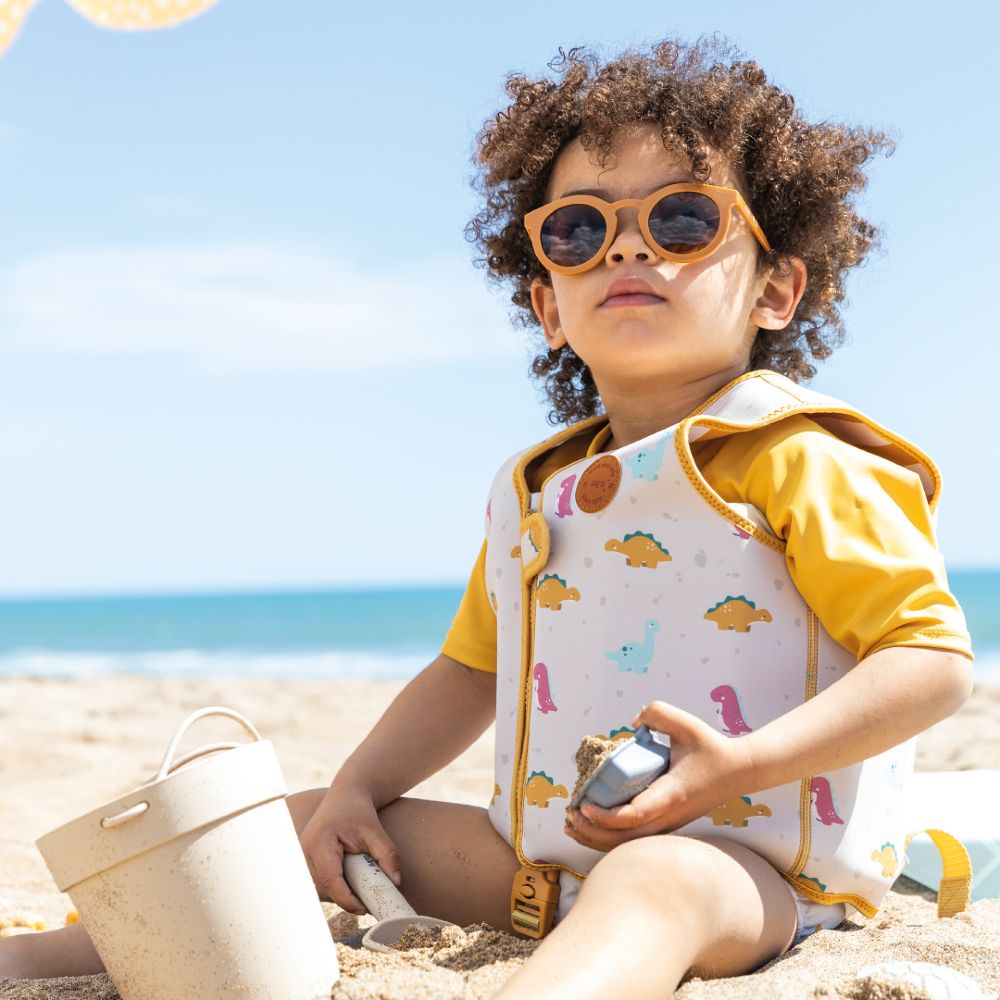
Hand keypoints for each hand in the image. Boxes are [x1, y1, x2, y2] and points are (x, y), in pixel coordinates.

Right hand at [298, 780, 402, 914]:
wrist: (346, 794)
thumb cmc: (359, 810)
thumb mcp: (376, 831)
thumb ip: (388, 855)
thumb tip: (396, 883)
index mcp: (320, 843)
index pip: (330, 881)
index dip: (347, 900)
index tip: (365, 908)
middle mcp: (304, 851)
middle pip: (322, 889)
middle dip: (344, 898)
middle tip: (367, 900)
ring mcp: (301, 856)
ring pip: (317, 888)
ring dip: (336, 894)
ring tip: (358, 888)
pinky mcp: (304, 859)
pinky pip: (316, 882)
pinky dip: (331, 887)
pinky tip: (347, 881)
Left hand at [563, 700, 750, 851]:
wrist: (739, 771)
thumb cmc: (711, 747)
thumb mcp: (686, 723)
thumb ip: (657, 713)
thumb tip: (632, 722)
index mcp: (671, 795)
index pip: (634, 816)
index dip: (606, 817)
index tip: (584, 806)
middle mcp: (669, 817)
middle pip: (625, 839)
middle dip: (592, 831)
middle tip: (569, 815)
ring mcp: (670, 825)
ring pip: (629, 844)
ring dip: (598, 839)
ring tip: (572, 825)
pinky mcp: (669, 825)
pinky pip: (636, 839)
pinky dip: (611, 837)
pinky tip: (594, 828)